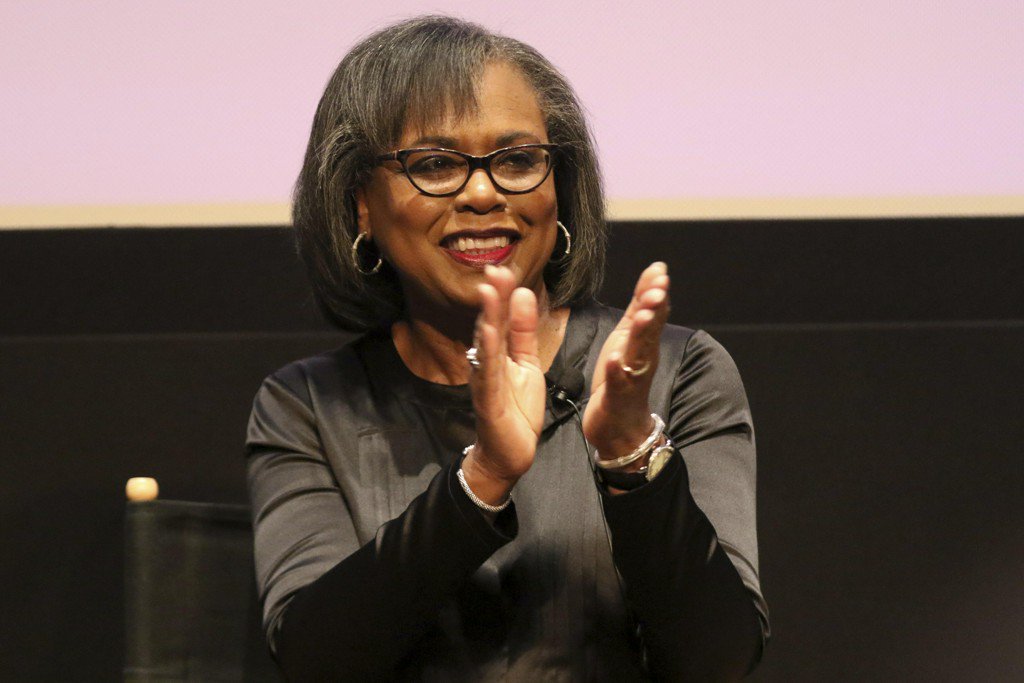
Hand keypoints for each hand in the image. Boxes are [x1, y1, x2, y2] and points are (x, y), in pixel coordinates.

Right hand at [462, 266, 546, 503]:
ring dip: (486, 319)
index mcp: (498, 354)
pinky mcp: (489, 402)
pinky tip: (488, 334)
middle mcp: (487, 364)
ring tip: (488, 292)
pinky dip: (487, 354)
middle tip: (494, 269)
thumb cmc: (515, 408)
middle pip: (489, 326)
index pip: (500, 318)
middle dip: (492, 299)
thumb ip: (524, 332)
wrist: (510, 453)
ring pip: (486, 346)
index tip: (505, 267)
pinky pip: (488, 375)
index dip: (502, 294)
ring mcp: (485, 382)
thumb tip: (522, 294)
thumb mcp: (527, 364)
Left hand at [583, 262, 670, 461]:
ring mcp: (632, 378)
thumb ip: (642, 304)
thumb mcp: (630, 335)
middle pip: (651, 330)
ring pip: (639, 353)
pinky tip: (615, 359)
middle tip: (658, 289)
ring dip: (642, 335)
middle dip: (654, 309)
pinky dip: (618, 371)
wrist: (621, 426)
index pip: (654, 312)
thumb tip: (657, 269)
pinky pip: (619, 383)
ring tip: (643, 316)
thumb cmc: (623, 377)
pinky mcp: (617, 397)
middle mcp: (643, 358)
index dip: (655, 291)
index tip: (659, 270)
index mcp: (644, 342)